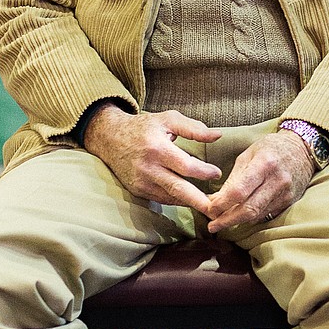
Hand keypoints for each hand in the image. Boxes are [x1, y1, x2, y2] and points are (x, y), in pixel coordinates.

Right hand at [83, 106, 222, 214]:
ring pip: (170, 197)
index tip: (217, 173)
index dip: (203, 172)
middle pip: (178, 189)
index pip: (185, 166)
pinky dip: (177, 200)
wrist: (110, 138)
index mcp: (157, 148)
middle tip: (218, 208)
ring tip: (209, 206)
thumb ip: (194, 128)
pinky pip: (161, 199)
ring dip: (190, 203)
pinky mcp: (138, 190)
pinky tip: (190, 200)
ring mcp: (141, 182)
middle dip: (199, 201)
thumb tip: (218, 135)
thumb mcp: (168, 120)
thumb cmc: (143, 127)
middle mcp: (148, 168)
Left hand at [205, 131, 314, 232]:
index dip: (222, 204)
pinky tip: (241, 217)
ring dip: (237, 221)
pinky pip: (266, 214)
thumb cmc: (271, 148)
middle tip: (213, 225)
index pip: (239, 191)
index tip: (209, 209)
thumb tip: (215, 201)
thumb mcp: (248, 155)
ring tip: (222, 221)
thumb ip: (233, 178)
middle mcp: (277, 180)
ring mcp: (285, 193)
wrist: (302, 148)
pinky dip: (251, 218)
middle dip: (227, 220)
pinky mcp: (289, 202)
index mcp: (264, 163)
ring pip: (257, 215)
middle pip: (248, 209)